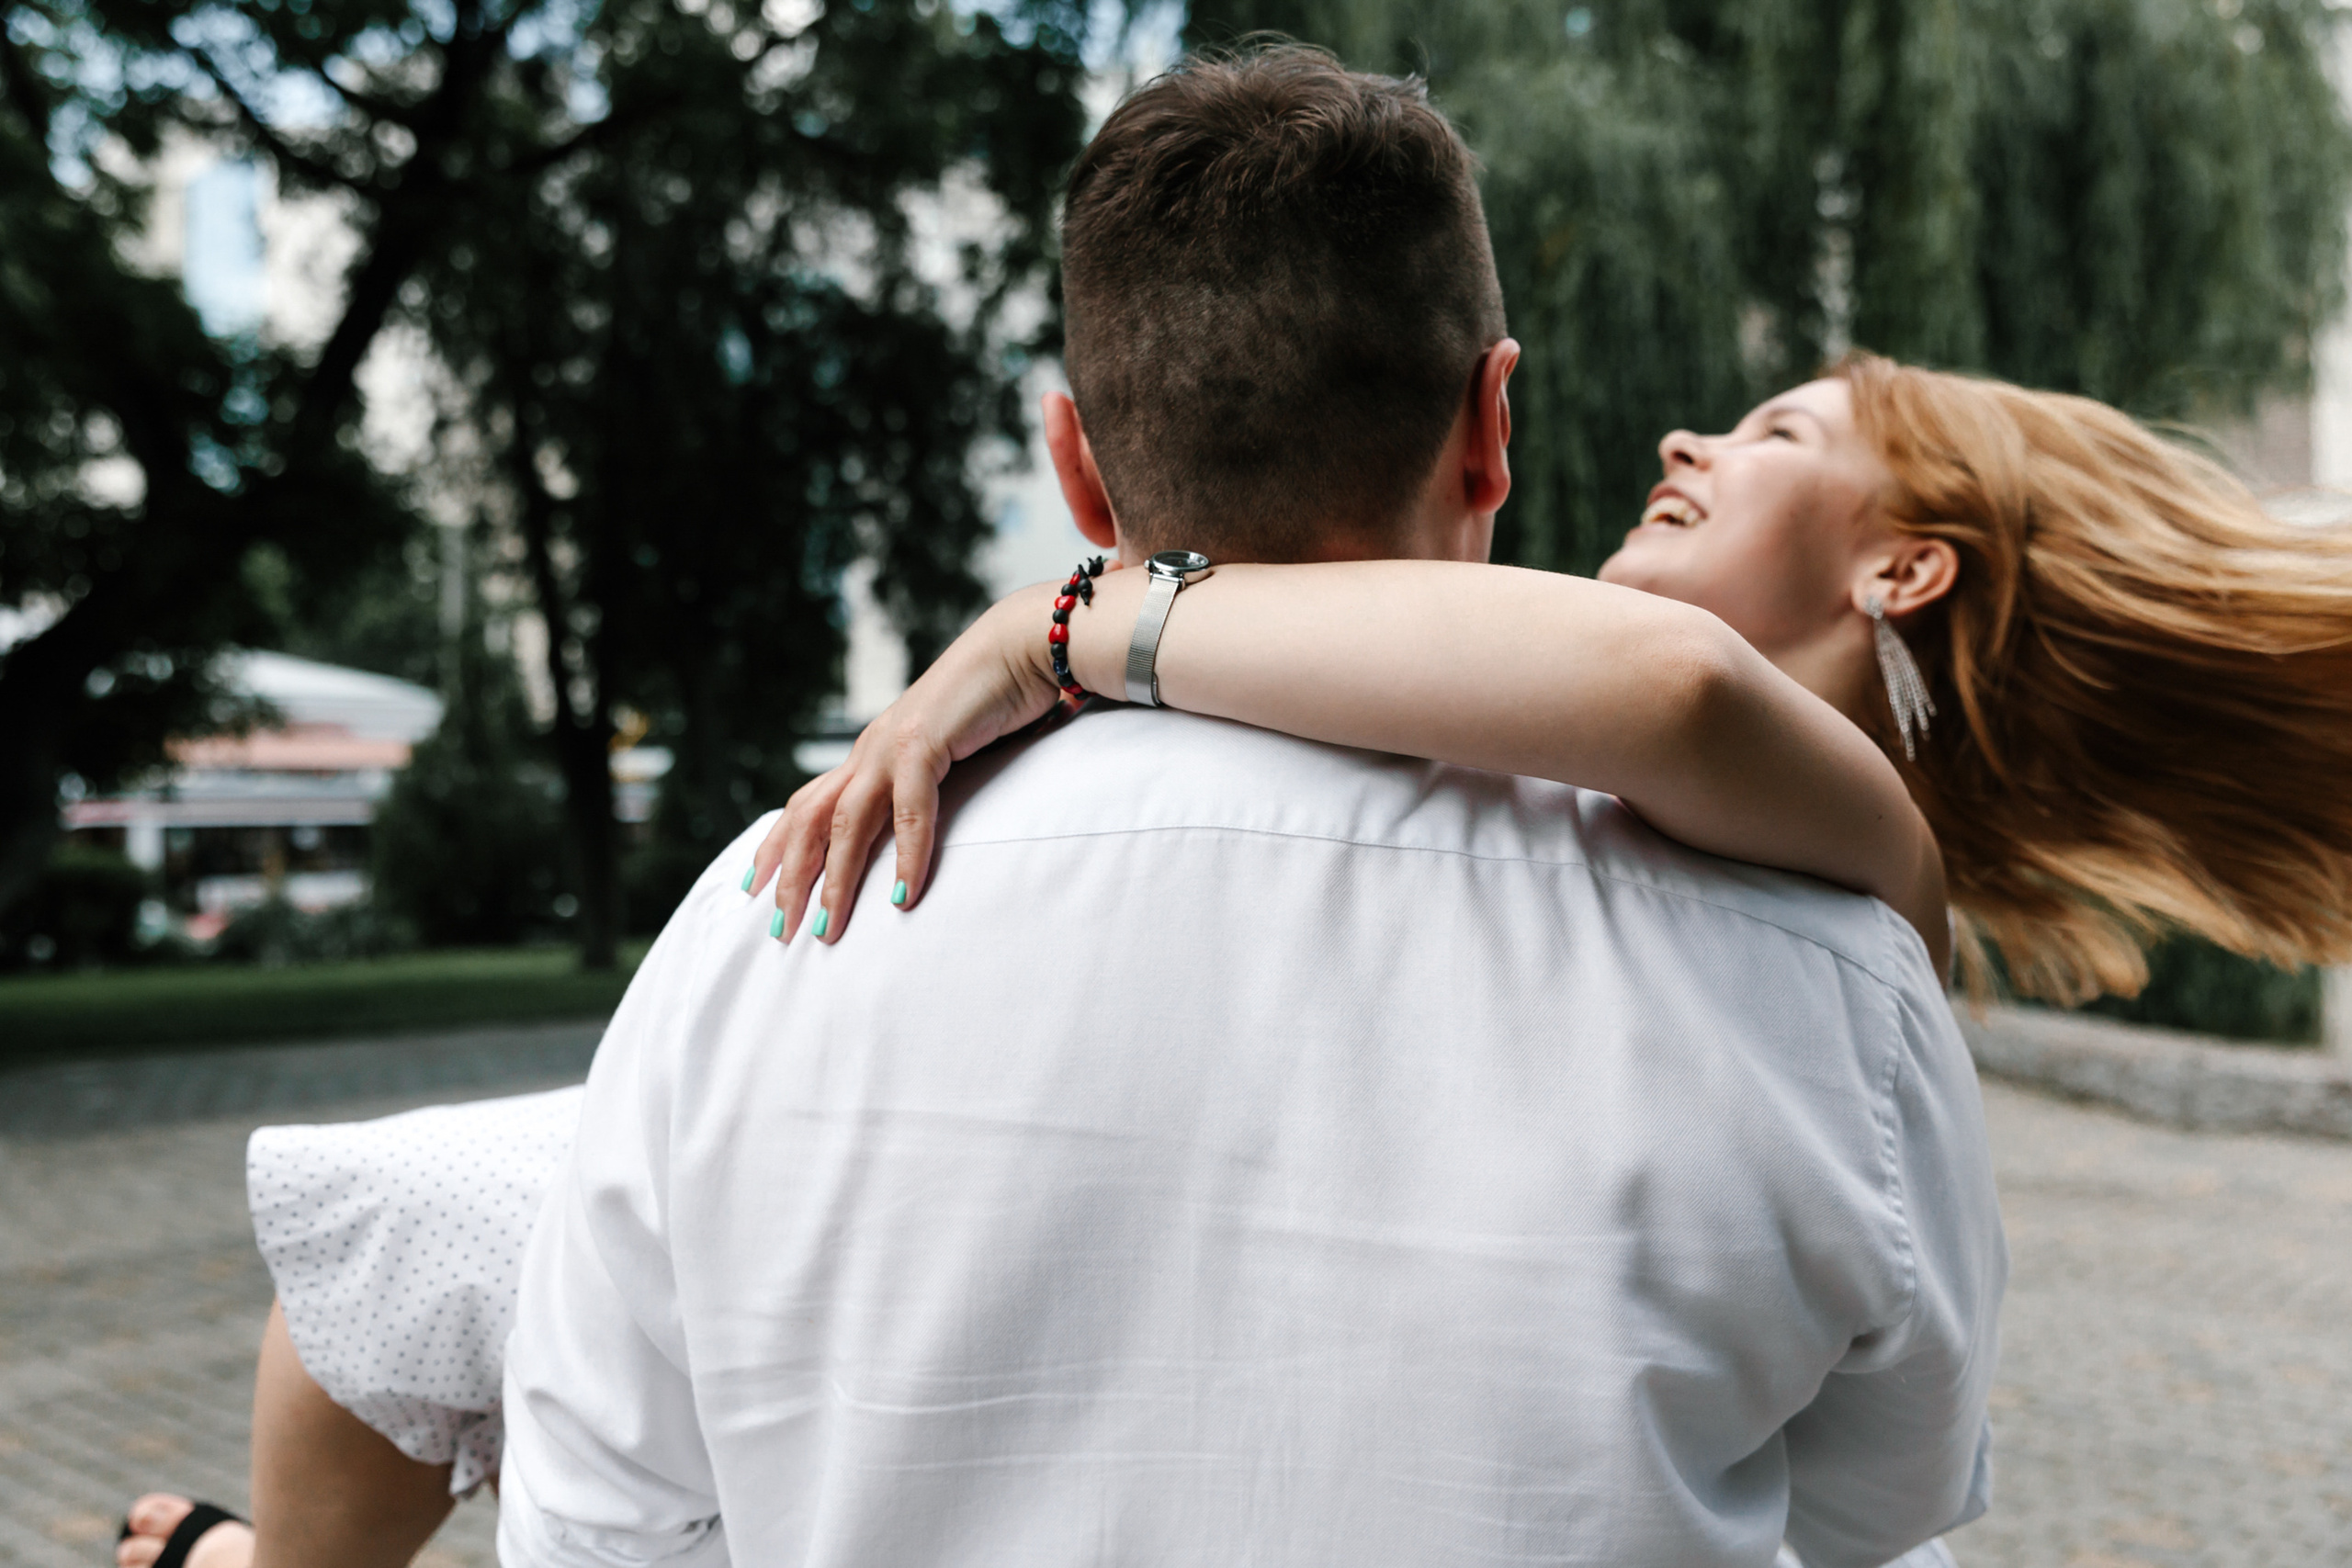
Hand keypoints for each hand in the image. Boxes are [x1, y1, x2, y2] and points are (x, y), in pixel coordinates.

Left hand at [745, 582, 1066, 942]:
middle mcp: (870, 749)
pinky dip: (907, 854)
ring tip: (828, 928)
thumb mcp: (949, 750)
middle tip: (780, 930)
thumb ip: (928, 783)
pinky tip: (903, 893)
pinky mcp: (925, 742)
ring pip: (847, 822)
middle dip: (791, 878)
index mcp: (871, 752)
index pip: (807, 803)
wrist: (1022, 645)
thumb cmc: (995, 700)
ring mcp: (893, 744)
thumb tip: (919, 826)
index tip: (755, 888)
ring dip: (836, 880)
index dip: (777, 845)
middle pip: (811, 820)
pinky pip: (910, 810)